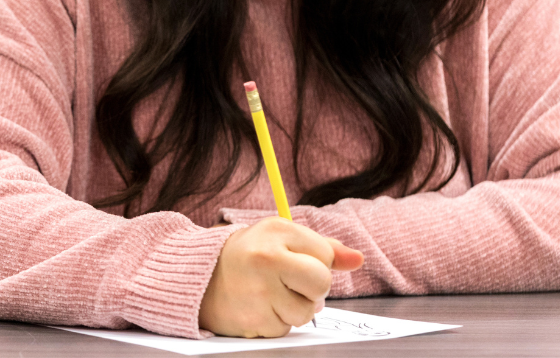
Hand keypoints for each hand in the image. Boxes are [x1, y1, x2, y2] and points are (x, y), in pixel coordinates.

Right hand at [198, 217, 363, 337]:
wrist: (200, 277)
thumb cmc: (249, 255)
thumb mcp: (282, 239)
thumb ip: (323, 248)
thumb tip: (359, 259)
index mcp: (277, 230)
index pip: (326, 255)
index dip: (316, 262)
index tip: (294, 260)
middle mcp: (267, 259)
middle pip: (322, 284)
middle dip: (313, 288)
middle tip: (291, 282)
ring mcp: (259, 292)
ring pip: (307, 312)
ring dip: (295, 307)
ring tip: (271, 293)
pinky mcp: (254, 320)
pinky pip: (286, 328)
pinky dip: (277, 321)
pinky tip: (260, 306)